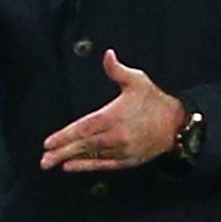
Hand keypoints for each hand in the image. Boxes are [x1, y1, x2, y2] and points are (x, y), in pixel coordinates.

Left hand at [40, 51, 184, 171]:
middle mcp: (117, 135)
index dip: (65, 136)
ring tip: (52, 163)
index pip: (85, 127)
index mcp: (115, 115)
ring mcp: (122, 150)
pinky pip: (103, 165)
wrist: (177, 124)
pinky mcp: (127, 160)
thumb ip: (117, 70)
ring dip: (71, 159)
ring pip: (92, 156)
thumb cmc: (154, 100)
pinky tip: (71, 167)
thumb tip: (107, 54)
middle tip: (44, 159)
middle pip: (84, 145)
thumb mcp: (137, 80)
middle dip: (62, 152)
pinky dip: (87, 166)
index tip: (48, 142)